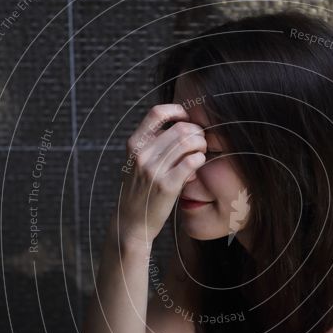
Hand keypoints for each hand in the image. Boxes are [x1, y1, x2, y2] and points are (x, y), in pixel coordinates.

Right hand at [116, 104, 207, 243]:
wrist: (132, 222)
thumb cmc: (140, 189)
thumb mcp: (137, 161)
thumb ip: (153, 143)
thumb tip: (180, 124)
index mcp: (134, 144)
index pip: (157, 113)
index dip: (176, 110)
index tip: (186, 118)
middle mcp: (142, 154)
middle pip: (180, 128)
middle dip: (196, 131)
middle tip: (200, 141)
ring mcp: (154, 170)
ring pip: (189, 142)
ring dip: (201, 145)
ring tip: (200, 153)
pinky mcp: (167, 186)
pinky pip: (193, 161)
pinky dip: (200, 159)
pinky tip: (197, 166)